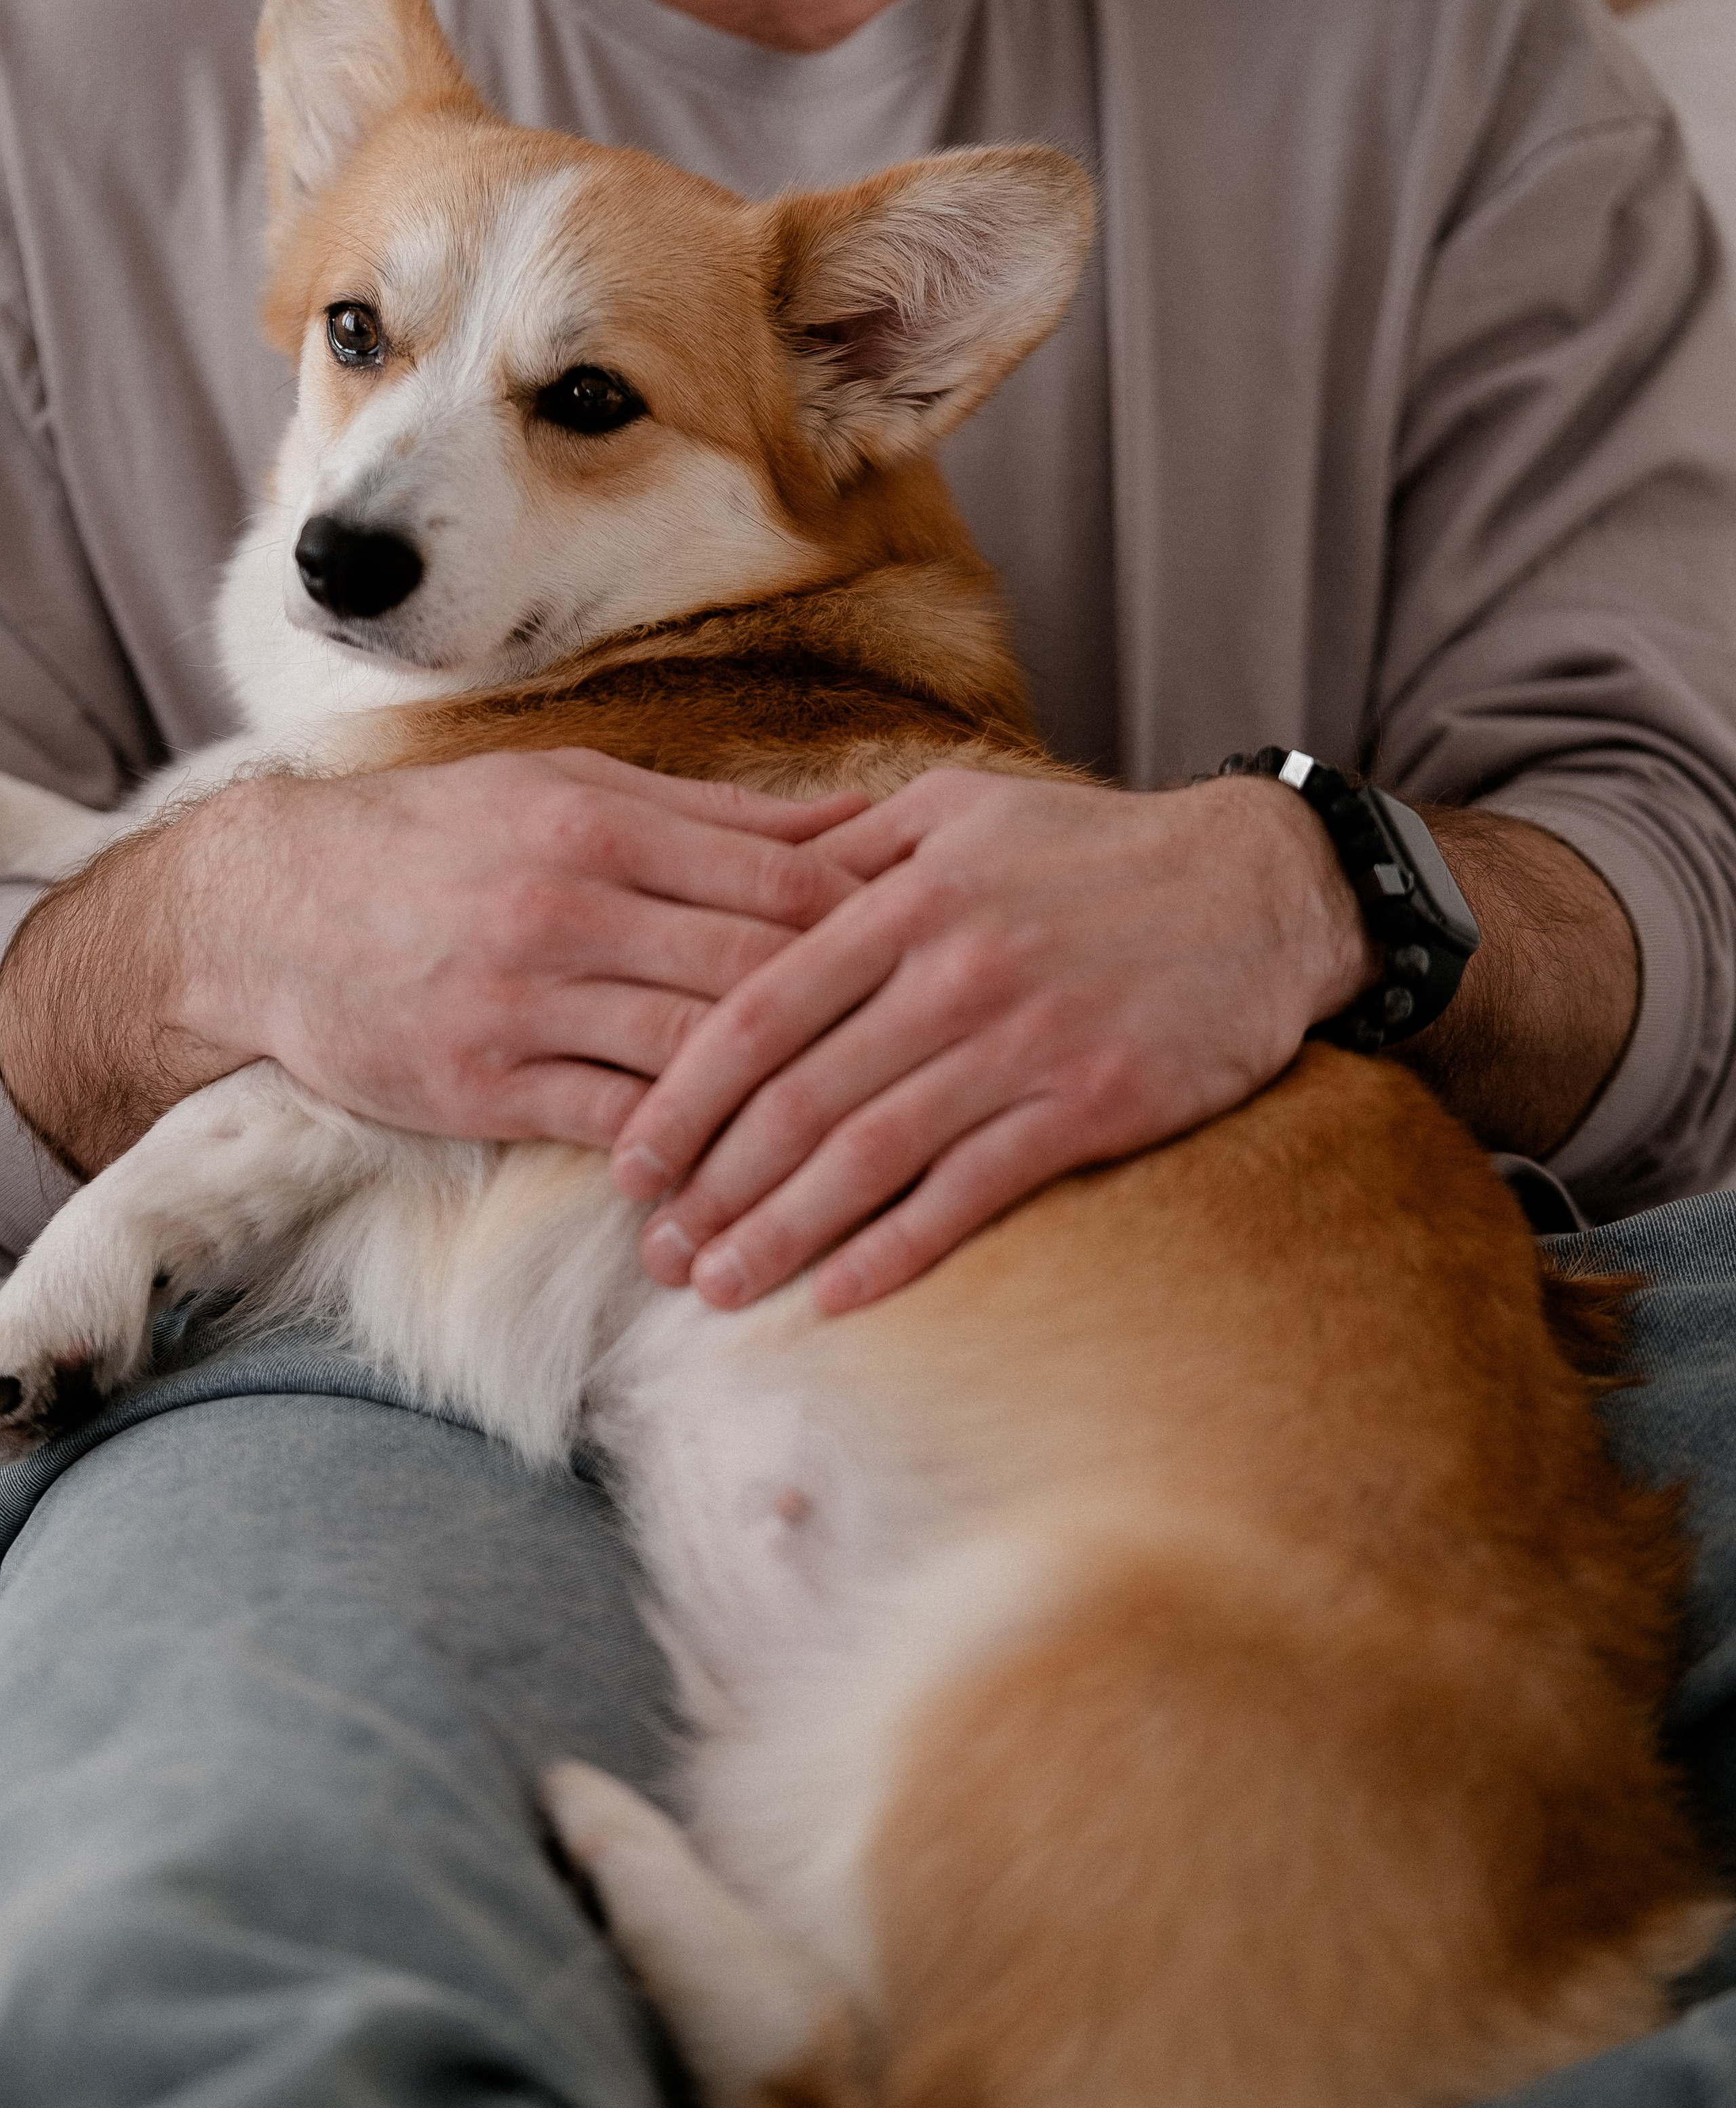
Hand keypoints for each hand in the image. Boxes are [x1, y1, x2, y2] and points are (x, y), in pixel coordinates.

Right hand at [0, 749, 867, 1173]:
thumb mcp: (570, 792)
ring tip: (872, 1141)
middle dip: (855, 1020)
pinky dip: (688, 1159)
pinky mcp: (482, 1084)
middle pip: (752, 974)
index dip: (874, 929)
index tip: (943, 962)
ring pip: (693, 1060)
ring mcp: (523, 1002)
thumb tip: (858, 816)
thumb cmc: (441, 839)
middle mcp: (567, 910)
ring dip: (785, 1109)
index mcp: (602, 827)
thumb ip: (715, 816)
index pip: (776, 883)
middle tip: (941, 1060)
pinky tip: (751, 1186)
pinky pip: (614, 1127)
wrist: (270, 911)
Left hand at [610, 769, 1375, 1311]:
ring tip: (716, 1286)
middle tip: (655, 1250)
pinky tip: (834, 1295)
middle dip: (712, 1187)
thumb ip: (842, 849)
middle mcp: (955, 972)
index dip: (681, 1096)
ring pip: (870, 1157)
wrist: (1261, 890)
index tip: (628, 1161)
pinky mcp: (1090, 1106)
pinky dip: (894, 1250)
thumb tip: (731, 875)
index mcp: (907, 899)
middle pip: (798, 1099)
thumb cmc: (1093, 851)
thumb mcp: (959, 812)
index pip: (757, 1010)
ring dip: (781, 1234)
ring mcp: (1024, 1044)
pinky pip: (969, 1194)